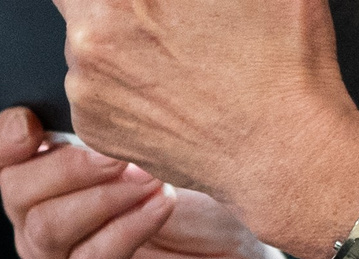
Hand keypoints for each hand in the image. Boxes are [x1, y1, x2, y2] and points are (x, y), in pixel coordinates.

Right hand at [0, 108, 324, 258]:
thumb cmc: (202, 216)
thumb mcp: (160, 153)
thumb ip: (116, 131)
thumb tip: (99, 90)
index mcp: (46, 190)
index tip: (35, 124)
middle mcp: (39, 235)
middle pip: (16, 191)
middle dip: (69, 164)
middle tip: (123, 152)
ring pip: (45, 229)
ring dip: (102, 196)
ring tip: (153, 181)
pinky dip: (124, 230)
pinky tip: (159, 208)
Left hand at [47, 0, 358, 258]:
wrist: (279, 145)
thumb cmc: (278, 58)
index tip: (143, 3)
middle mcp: (90, 38)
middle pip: (79, 4)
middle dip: (112, 6)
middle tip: (159, 17)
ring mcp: (85, 86)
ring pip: (84, 46)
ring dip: (116, 42)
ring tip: (175, 54)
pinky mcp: (91, 125)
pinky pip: (93, 90)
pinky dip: (120, 85)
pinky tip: (168, 88)